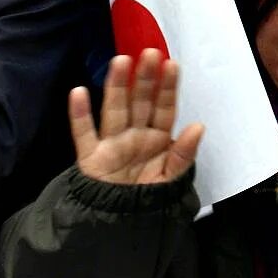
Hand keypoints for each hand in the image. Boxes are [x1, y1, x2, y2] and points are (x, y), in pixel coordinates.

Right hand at [70, 51, 203, 186]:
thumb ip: (184, 153)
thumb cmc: (148, 199)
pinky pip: (83, 133)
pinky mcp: (90, 157)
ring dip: (116, 86)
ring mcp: (111, 144)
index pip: (164, 108)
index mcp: (157, 138)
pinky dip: (80, 114)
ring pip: (114, 109)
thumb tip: (198, 126)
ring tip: (121, 61)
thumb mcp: (172, 178)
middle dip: (145, 79)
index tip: (172, 64)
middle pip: (140, 102)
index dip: (168, 87)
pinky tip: (78, 92)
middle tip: (149, 53)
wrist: (120, 225)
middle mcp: (134, 135)